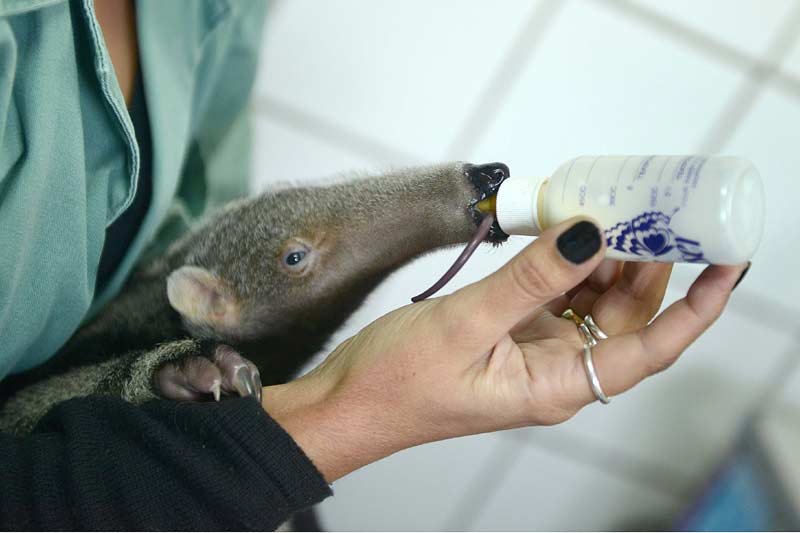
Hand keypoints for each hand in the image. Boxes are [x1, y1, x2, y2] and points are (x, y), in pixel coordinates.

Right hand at [263, 217, 746, 481]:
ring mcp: (532, 348)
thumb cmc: (396, 382)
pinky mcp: (509, 329)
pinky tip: (567, 227)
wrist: (345, 401)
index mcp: (554, 385)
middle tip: (657, 208)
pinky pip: (554, 291)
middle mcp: (554, 369)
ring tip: (615, 207)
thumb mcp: (466, 323)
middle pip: (624, 317)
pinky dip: (566, 259)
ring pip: (590, 300)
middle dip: (647, 264)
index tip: (726, 265)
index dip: (694, 308)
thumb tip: (591, 232)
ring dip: (605, 257)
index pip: (648, 349)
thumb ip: (532, 278)